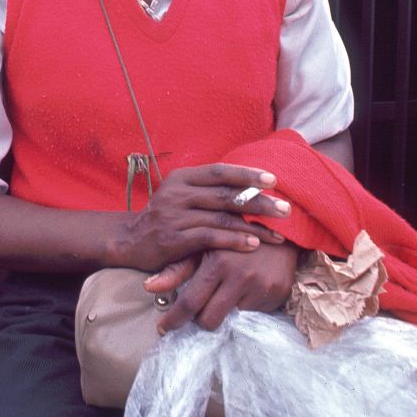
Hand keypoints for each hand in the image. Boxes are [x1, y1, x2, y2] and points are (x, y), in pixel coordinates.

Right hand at [111, 163, 289, 271]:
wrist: (130, 240)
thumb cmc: (165, 217)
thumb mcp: (181, 195)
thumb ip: (207, 191)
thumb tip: (248, 185)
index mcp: (182, 178)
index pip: (220, 171)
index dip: (247, 174)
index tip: (274, 179)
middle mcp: (178, 193)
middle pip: (226, 195)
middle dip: (259, 202)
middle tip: (285, 209)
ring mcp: (175, 215)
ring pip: (222, 218)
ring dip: (253, 226)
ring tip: (278, 234)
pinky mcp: (174, 239)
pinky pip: (211, 238)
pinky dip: (235, 241)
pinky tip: (254, 245)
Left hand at [148, 242, 300, 333]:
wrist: (279, 227)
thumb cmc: (233, 235)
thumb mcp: (205, 246)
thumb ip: (178, 268)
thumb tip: (149, 287)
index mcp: (217, 262)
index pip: (190, 301)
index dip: (174, 319)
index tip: (162, 328)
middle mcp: (239, 275)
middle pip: (209, 319)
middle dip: (199, 319)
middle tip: (196, 313)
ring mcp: (259, 286)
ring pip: (230, 320)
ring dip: (222, 311)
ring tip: (224, 293)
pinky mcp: (276, 293)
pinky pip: (252, 314)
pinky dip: (244, 305)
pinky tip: (247, 288)